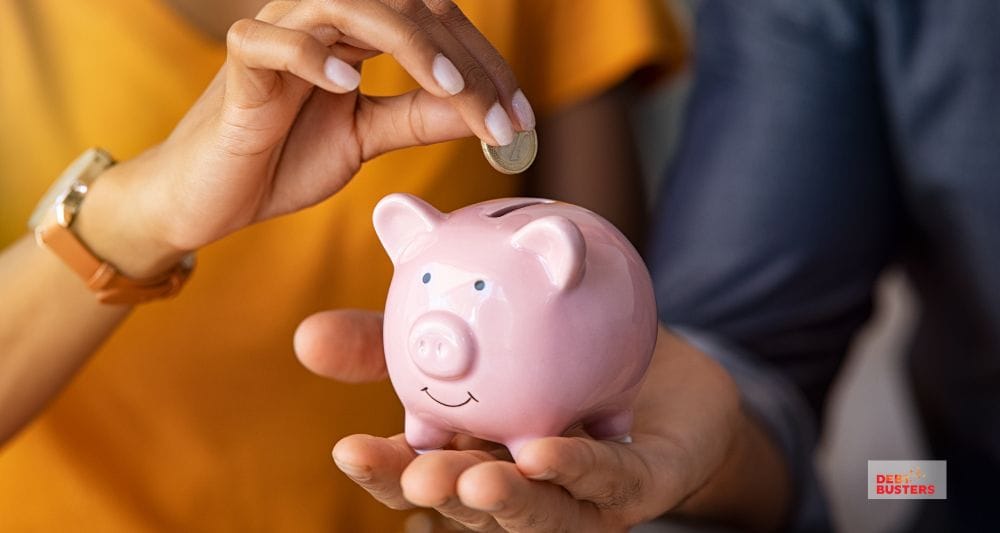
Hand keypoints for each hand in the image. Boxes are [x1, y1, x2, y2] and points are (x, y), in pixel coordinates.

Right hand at [78, 0, 533, 276]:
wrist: (210, 197)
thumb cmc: (283, 159)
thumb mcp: (365, 138)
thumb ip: (418, 118)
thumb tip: (482, 112)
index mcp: (356, 34)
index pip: (434, 25)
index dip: (483, 66)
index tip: (521, 118)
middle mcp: (322, 20)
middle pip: (406, 6)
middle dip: (463, 59)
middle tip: (503, 115)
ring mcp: (279, 34)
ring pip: (347, 6)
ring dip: (408, 44)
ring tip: (450, 90)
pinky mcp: (239, 66)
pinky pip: (270, 41)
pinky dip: (309, 55)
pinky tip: (347, 85)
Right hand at [295, 314, 790, 530]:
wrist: (654, 358)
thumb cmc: (553, 353)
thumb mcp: (470, 334)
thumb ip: (395, 339)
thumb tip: (305, 334)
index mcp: (472, 453)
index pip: (420, 470)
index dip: (385, 469)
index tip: (347, 449)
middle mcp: (518, 484)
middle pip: (468, 502)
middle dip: (437, 495)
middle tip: (415, 475)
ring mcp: (576, 495)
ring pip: (536, 510)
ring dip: (503, 501)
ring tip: (472, 481)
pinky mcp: (635, 486)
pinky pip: (606, 481)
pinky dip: (578, 470)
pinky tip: (547, 451)